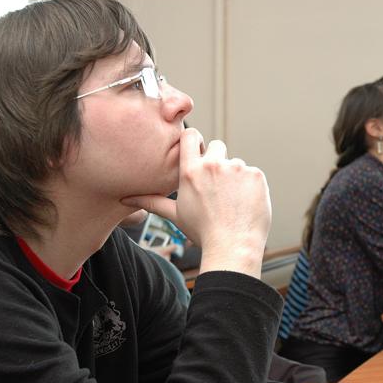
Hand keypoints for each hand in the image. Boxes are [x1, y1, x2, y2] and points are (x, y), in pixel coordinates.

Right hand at [121, 129, 270, 277]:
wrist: (233, 247)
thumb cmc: (203, 233)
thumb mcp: (175, 215)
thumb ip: (152, 201)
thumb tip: (126, 199)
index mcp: (191, 171)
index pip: (190, 135)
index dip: (195, 140)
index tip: (198, 150)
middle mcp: (213, 165)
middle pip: (217, 146)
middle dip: (218, 160)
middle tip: (218, 186)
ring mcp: (237, 168)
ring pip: (236, 164)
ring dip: (235, 177)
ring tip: (232, 202)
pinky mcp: (256, 175)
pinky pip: (253, 174)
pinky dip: (251, 187)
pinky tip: (246, 204)